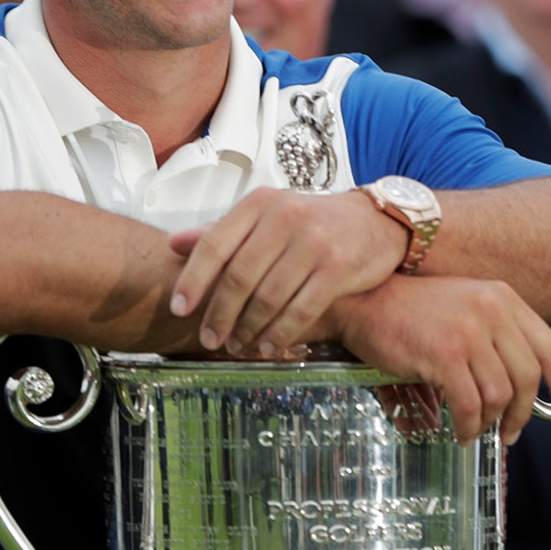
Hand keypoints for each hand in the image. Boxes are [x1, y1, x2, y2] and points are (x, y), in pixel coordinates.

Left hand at [168, 187, 407, 353]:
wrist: (377, 221)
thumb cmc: (312, 223)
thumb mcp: (266, 217)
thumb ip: (222, 233)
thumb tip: (173, 245)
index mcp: (260, 203)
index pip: (215, 244)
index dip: (193, 280)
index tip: (178, 309)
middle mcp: (285, 217)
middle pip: (239, 276)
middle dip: (219, 314)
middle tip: (209, 339)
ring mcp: (313, 242)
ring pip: (268, 297)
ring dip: (248, 328)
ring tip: (237, 345)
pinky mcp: (339, 267)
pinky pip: (301, 309)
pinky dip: (281, 332)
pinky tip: (268, 345)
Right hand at [324, 275, 550, 444]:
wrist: (363, 302)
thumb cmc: (410, 311)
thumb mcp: (465, 306)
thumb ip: (497, 332)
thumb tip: (522, 381)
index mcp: (502, 297)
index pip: (548, 345)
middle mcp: (491, 310)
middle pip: (528, 376)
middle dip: (523, 414)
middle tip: (511, 433)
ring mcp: (468, 332)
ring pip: (499, 395)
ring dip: (490, 422)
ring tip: (476, 431)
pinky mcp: (444, 355)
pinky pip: (470, 404)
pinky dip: (469, 426)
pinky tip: (460, 431)